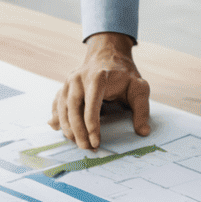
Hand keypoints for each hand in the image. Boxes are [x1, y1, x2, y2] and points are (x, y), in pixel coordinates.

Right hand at [49, 32, 150, 150]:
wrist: (108, 54)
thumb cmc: (124, 74)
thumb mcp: (139, 87)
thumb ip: (142, 109)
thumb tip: (143, 132)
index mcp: (98, 77)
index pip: (91, 104)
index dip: (92, 125)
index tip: (96, 142)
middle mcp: (79, 78)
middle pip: (73, 108)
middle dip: (78, 131)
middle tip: (86, 148)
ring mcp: (69, 81)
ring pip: (62, 108)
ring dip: (67, 128)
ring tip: (78, 143)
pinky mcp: (64, 86)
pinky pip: (57, 104)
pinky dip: (57, 118)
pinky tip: (58, 129)